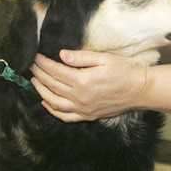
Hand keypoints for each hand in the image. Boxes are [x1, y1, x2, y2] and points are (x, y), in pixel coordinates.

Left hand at [30, 50, 146, 122]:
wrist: (138, 90)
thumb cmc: (123, 71)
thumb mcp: (105, 58)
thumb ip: (82, 57)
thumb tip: (62, 55)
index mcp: (83, 81)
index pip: (56, 71)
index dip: (44, 63)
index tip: (36, 56)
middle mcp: (79, 97)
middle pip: (52, 85)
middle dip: (40, 74)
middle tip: (32, 65)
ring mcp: (82, 109)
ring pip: (54, 102)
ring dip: (41, 91)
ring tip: (34, 81)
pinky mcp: (87, 115)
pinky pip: (64, 116)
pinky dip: (52, 110)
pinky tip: (46, 102)